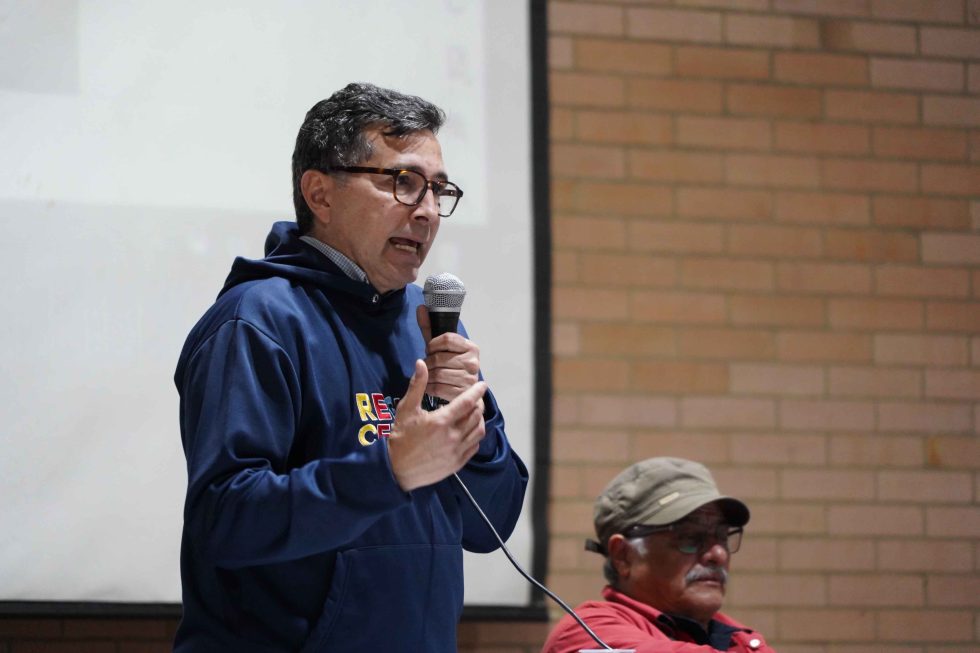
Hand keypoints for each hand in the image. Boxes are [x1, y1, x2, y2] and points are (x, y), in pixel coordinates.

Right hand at [387, 360, 487, 491]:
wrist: (396, 469)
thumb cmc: (400, 437)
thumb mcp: (407, 409)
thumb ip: (417, 385)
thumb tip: (421, 363)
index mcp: (441, 421)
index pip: (467, 402)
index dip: (477, 391)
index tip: (482, 385)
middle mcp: (453, 437)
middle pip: (476, 416)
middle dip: (477, 404)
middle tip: (474, 399)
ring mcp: (456, 452)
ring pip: (479, 431)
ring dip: (478, 420)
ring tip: (472, 414)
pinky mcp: (457, 463)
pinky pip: (474, 447)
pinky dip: (475, 437)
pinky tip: (468, 432)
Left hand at [416, 305, 481, 403]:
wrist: (465, 392)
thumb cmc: (451, 365)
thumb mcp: (441, 346)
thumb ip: (430, 328)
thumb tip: (420, 307)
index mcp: (471, 347)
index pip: (447, 338)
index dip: (433, 344)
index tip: (431, 349)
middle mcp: (474, 362)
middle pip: (438, 358)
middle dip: (429, 362)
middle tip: (431, 366)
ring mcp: (469, 379)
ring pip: (436, 374)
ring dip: (427, 376)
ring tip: (431, 376)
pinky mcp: (462, 394)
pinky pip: (437, 388)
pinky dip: (429, 388)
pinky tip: (432, 386)